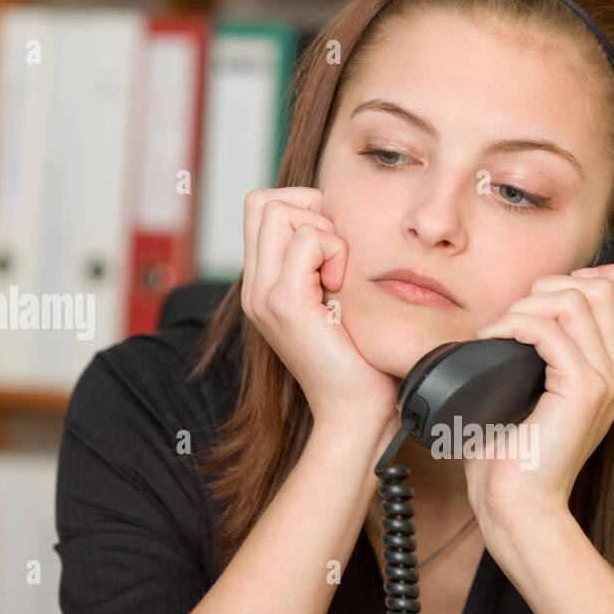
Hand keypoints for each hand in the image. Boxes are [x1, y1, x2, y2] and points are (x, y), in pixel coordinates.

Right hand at [240, 187, 399, 444]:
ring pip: (279, 210)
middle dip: (310, 210)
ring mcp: (264, 295)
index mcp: (263, 286)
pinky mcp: (285, 303)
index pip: (261, 208)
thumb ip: (325, 265)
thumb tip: (338, 220)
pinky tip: (344, 286)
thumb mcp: (336, 302)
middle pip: (263, 200)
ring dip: (323, 230)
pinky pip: (308, 239)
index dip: (303, 209)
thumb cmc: (358, 360)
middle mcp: (254, 288)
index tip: (334, 251)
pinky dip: (335, 250)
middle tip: (337, 256)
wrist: (355, 412)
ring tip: (339, 276)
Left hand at [463, 262, 613, 535]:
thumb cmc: (517, 457)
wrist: (520, 507)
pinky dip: (514, 324)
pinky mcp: (582, 391)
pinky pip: (550, 330)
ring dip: (527, 304)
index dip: (609, 276)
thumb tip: (518, 313)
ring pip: (575, 300)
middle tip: (513, 318)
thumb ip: (546, 356)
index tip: (560, 289)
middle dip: (549, 287)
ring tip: (501, 330)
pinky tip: (492, 340)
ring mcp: (606, 381)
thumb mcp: (537, 396)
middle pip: (603, 288)